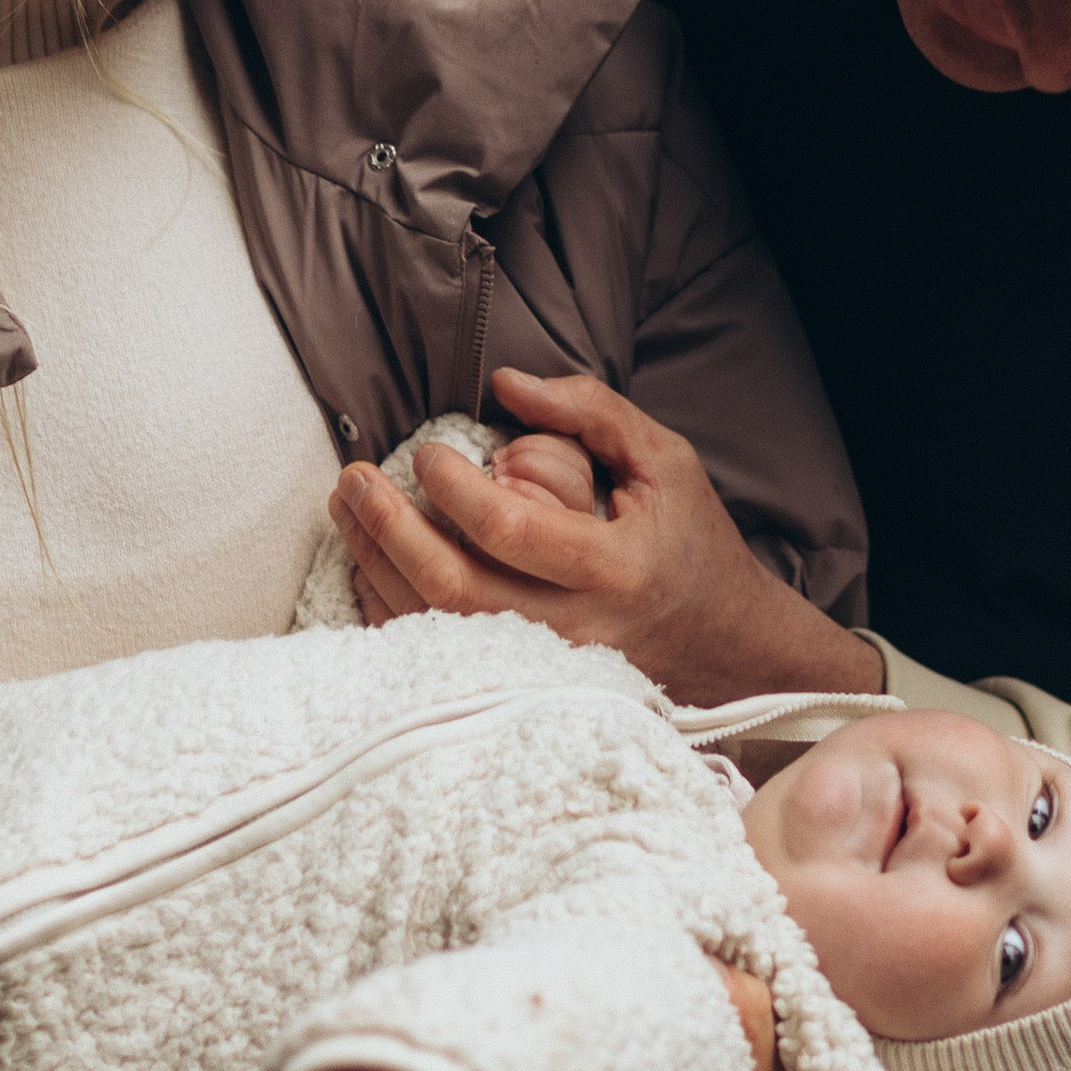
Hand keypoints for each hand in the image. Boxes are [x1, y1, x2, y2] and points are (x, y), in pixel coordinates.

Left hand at [328, 368, 885, 702]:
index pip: (509, 529)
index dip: (452, 487)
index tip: (428, 452)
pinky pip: (432, 659)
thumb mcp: (665, 461)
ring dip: (375, 564)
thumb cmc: (690, 544)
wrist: (722, 647)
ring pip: (431, 628)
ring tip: (348, 509)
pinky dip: (389, 611)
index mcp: (612, 569)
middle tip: (353, 479)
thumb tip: (507, 383)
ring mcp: (539, 670)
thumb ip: (592, 411)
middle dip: (388, 528)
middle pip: (452, 589)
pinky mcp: (517, 686)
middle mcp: (572, 629)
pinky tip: (369, 564)